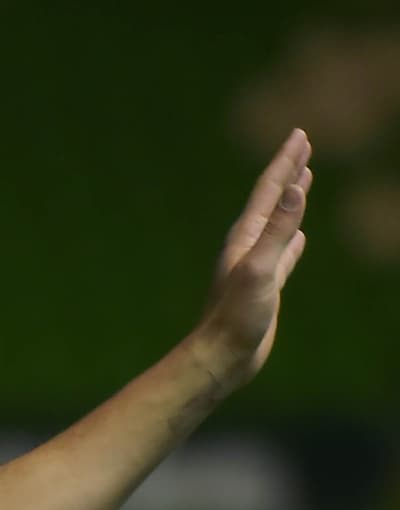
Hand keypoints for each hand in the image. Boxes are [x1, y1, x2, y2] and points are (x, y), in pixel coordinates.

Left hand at [194, 128, 311, 393]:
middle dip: (288, 171)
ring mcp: (257, 266)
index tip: (300, 135)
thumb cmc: (235, 318)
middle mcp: (249, 247)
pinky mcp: (265, 287)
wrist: (221, 357)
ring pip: (278, 224)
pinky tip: (299, 238)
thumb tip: (295, 189)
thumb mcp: (260, 269)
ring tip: (303, 181)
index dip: (286, 161)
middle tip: (303, 145)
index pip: (269, 189)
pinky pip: (283, 254)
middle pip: (273, 199)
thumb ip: (278, 230)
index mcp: (246, 237)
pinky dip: (293, 241)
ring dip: (291, 202)